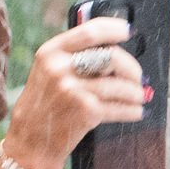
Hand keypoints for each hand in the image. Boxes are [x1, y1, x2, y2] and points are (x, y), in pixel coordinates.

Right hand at [3, 19, 147, 168]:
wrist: (30, 139)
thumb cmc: (44, 103)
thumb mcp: (48, 71)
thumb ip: (73, 56)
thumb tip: (113, 48)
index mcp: (51, 52)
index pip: (90, 31)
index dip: (114, 28)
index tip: (128, 30)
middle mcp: (60, 68)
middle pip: (111, 57)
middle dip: (132, 68)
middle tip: (139, 77)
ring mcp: (73, 90)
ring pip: (119, 85)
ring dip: (136, 93)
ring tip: (139, 97)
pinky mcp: (85, 111)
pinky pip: (119, 108)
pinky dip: (132, 111)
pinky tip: (136, 112)